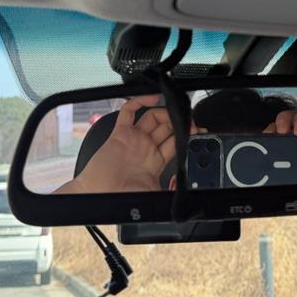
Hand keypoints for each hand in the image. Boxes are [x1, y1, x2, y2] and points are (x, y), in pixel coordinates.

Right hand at [56, 95, 182, 193]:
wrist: (98, 197)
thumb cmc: (120, 198)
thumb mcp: (154, 194)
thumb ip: (170, 188)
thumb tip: (186, 191)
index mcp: (155, 162)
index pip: (176, 142)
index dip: (187, 135)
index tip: (198, 131)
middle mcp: (145, 148)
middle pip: (166, 127)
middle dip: (179, 121)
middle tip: (189, 119)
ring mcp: (133, 139)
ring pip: (152, 116)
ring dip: (164, 111)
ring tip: (174, 110)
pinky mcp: (119, 133)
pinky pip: (128, 112)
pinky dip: (139, 101)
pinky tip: (151, 98)